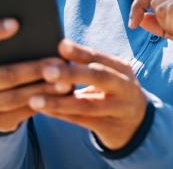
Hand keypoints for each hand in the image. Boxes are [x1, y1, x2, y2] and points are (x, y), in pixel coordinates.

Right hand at [0, 7, 67, 132]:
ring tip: (67, 80)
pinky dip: (45, 103)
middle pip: (7, 73)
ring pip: (18, 96)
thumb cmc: (0, 65)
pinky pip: (25, 112)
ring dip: (45, 88)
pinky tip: (63, 96)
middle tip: (60, 62)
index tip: (16, 22)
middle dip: (35, 68)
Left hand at [27, 40, 147, 150]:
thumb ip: (87, 65)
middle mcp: (124, 87)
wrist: (138, 123)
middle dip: (71, 73)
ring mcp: (119, 109)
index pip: (100, 57)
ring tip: (34, 99)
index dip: (80, 52)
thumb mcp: (110, 74)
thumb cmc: (114, 90)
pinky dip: (61, 114)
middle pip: (98, 77)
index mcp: (122, 68)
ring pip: (87, 105)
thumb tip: (53, 50)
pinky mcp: (109, 128)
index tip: (60, 44)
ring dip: (59, 102)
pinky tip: (43, 110)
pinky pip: (81, 121)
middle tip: (47, 71)